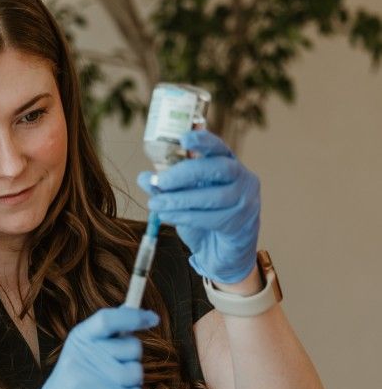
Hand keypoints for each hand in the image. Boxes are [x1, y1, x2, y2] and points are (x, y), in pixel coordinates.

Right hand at [7, 306, 159, 388]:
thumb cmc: (75, 378)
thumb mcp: (82, 348)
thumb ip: (107, 331)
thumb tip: (133, 310)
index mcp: (80, 337)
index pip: (108, 319)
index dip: (134, 317)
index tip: (152, 318)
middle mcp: (84, 355)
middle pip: (132, 347)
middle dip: (132, 357)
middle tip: (114, 366)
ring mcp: (91, 380)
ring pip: (136, 372)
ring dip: (131, 381)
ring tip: (111, 385)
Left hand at [137, 129, 260, 282]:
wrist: (220, 250)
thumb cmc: (202, 216)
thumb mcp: (181, 197)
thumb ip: (165, 186)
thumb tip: (143, 178)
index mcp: (227, 163)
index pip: (218, 147)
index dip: (203, 140)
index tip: (183, 138)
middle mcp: (242, 177)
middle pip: (217, 168)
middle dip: (185, 173)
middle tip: (159, 181)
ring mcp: (245, 200)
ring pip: (212, 197)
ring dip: (179, 200)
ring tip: (155, 204)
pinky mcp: (240, 222)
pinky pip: (211, 218)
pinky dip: (184, 217)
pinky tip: (166, 216)